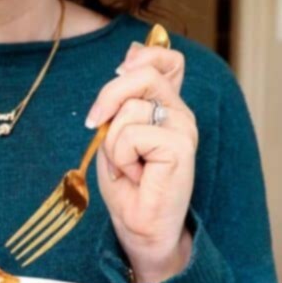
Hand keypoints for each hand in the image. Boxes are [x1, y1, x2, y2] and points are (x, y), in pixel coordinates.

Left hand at [85, 41, 197, 282]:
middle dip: (108, 97)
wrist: (139, 227)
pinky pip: (132, 134)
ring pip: (130, 108)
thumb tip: (128, 58)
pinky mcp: (181, 145)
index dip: (145, 55)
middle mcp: (181, 112)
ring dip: (113, 142)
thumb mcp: (116, 132)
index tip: (121, 72)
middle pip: (143, 73)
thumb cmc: (128, 185)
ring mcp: (184, 127)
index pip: (168, 60)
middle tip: (96, 126)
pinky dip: (122, 157)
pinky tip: (136, 175)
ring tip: (127, 165)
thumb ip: (123, 98)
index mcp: (168, 106)